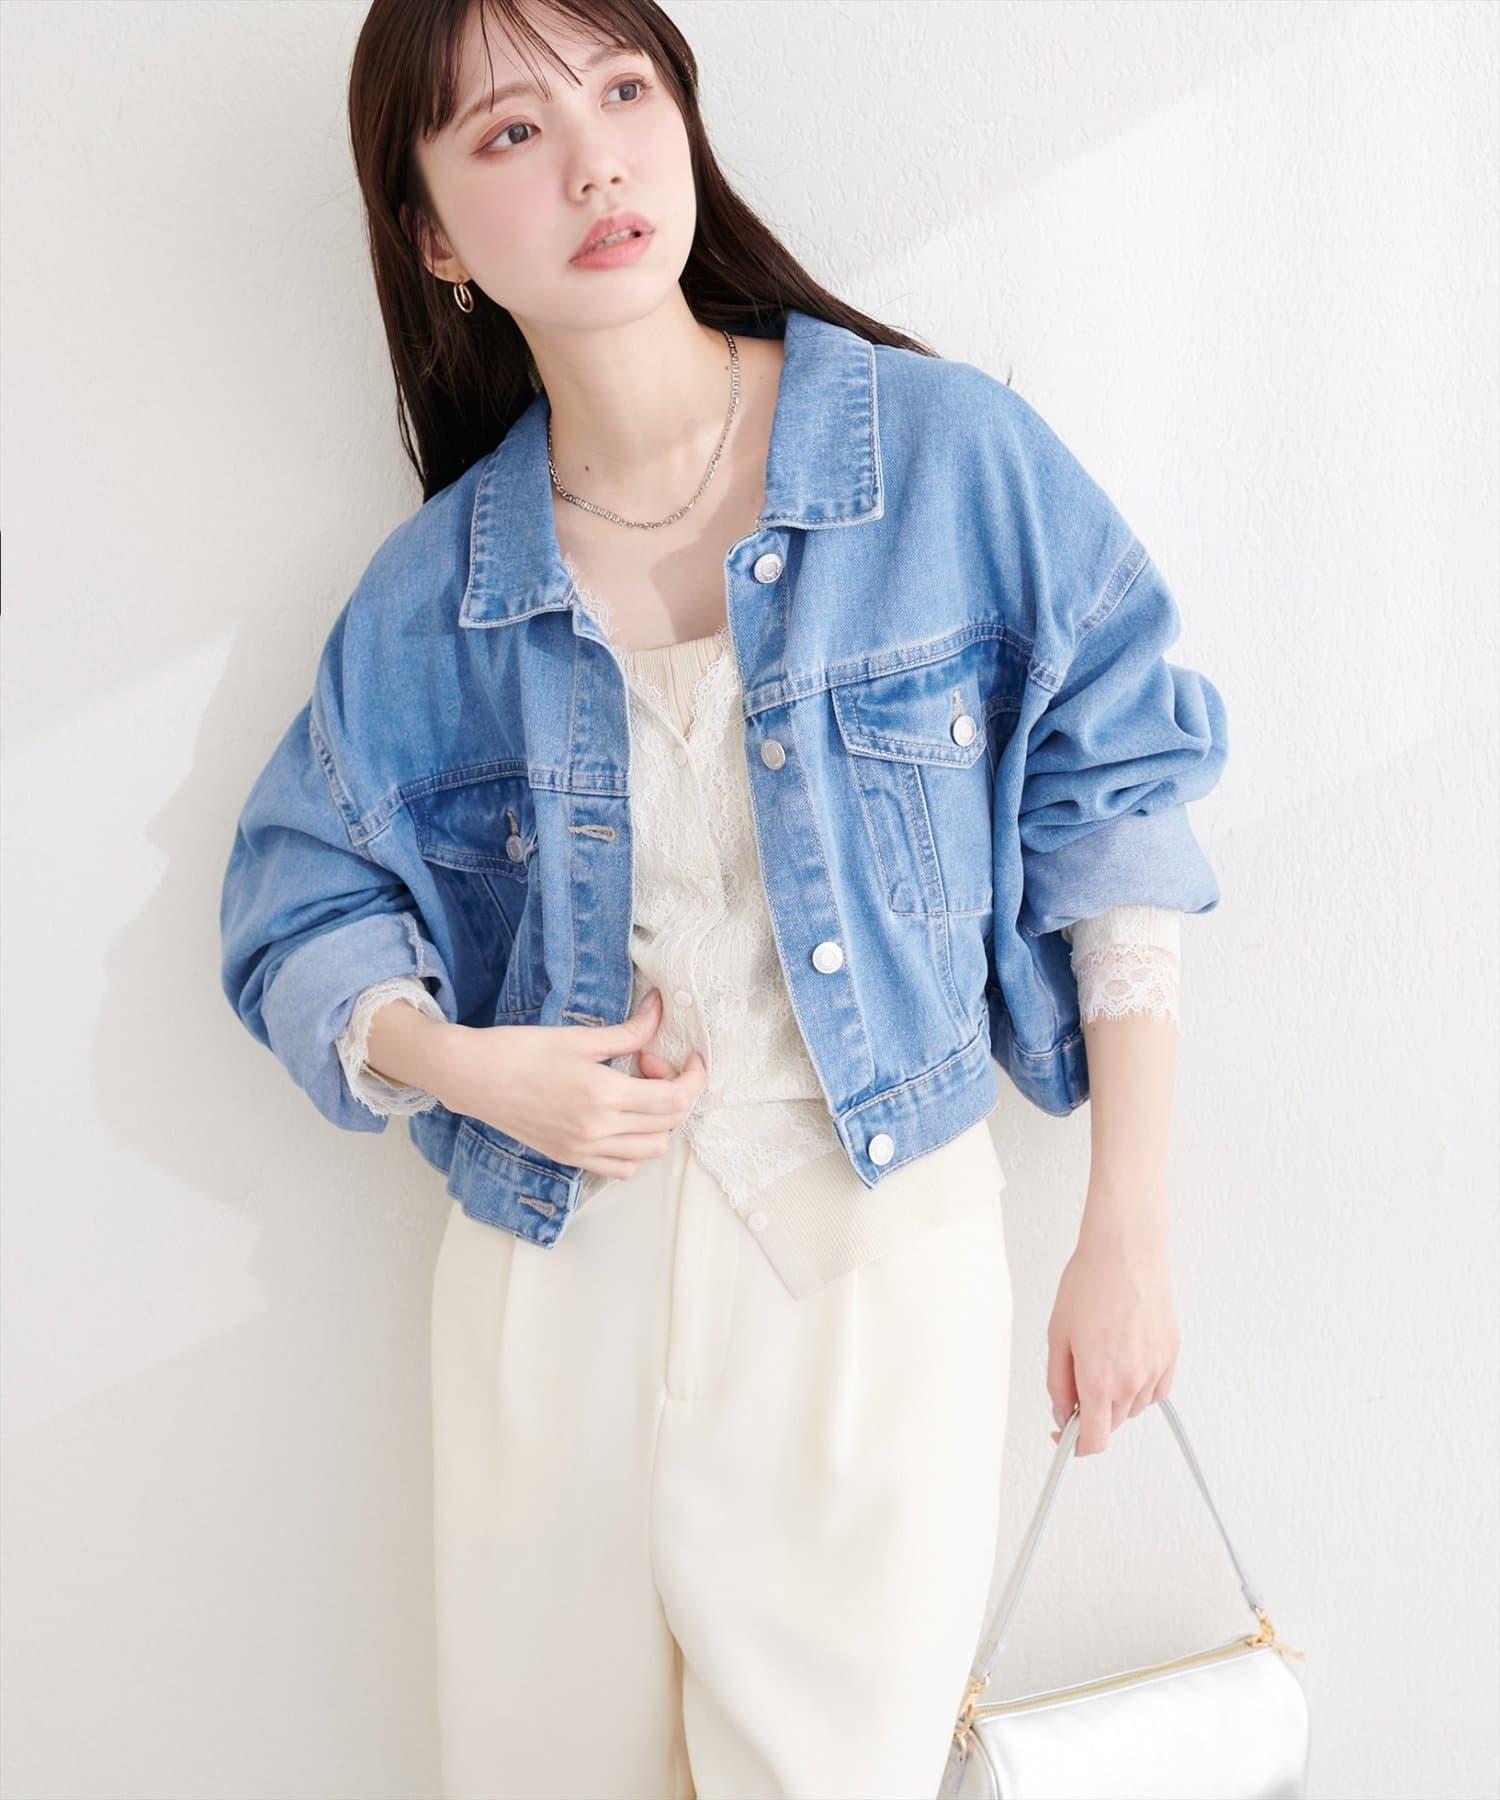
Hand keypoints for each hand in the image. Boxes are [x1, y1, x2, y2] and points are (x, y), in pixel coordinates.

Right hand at [433, 987, 708, 1177]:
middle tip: (648, 1063)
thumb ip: (629, 1031)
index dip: (693, 1077)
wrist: (473, 1077)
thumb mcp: (580, 1036)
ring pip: (650, 1151)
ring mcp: (584, 1150)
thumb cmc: (520, 1050)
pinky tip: (620, 1118)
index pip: (675, 1099)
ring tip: (636, 1091)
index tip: (688, 1057)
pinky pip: (621, 1167)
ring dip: (659, 1122)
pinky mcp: (570, 1158)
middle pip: (669, 1125)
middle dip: (675, 1092)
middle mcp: (598, 1130)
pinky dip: (634, 1147)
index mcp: (603, 1096)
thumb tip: (660, 1008)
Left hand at [1044, 1215, 1180, 1455]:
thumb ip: (1058, 1384)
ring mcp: (1156, 1369)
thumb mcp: (1057, 1335)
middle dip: (1092, 1413)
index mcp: (1100, 1379)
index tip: (1066, 1438)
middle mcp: (1133, 1381)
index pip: (1094, 1440)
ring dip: (1115, 1398)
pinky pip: (1155, 1390)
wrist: (1126, 1252)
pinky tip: (1125, 1358)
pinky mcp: (1171, 1355)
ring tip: (1101, 1355)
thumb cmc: (1089, 1284)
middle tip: (1076, 1379)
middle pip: (1112, 1424)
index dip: (1077, 1446)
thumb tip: (1063, 1414)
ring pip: (1133, 1408)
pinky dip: (1139, 1385)